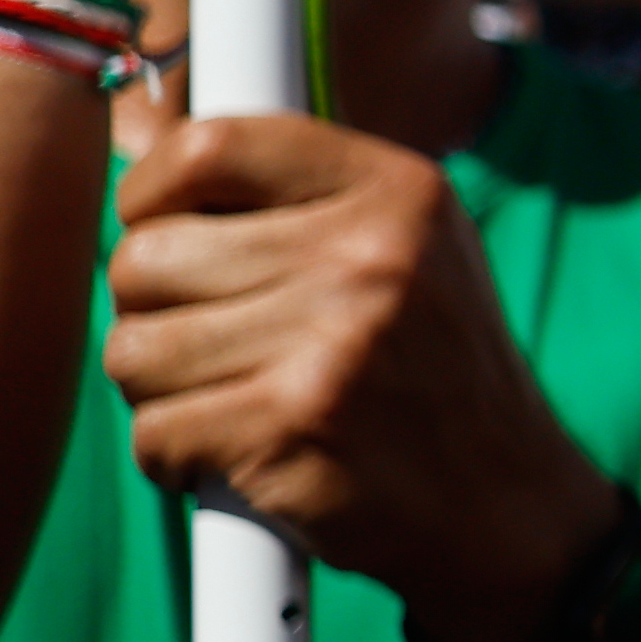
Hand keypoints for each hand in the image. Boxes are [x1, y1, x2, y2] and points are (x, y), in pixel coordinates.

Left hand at [103, 108, 617, 641]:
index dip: (151, 195)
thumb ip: (292, 198)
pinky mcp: (293, 427)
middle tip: (214, 344)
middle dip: (154, 311)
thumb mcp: (404, 249)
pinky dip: (175, 457)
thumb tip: (142, 139)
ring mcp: (334, 342)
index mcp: (398, 190)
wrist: (506, 501)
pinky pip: (153, 430)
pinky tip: (235, 456)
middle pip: (147, 256)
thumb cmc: (430, 370)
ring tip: (230, 399)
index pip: (208, 148)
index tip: (165, 232)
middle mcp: (371, 254)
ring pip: (134, 348)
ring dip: (160, 390)